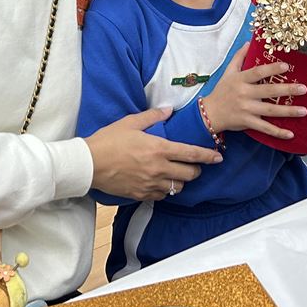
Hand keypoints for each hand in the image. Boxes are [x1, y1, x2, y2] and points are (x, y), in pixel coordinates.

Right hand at [86, 108, 222, 200]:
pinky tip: (159, 182)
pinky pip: (162, 196)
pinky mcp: (141, 194)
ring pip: (178, 188)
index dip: (208, 156)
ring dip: (180, 181)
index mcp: (159, 148)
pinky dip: (165, 190)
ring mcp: (150, 184)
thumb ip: (153, 116)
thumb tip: (169, 110)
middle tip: (194, 165)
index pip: (191, 154)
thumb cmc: (108, 140)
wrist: (89, 164)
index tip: (218, 157)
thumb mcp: (130, 122)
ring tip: (175, 173)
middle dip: (196, 170)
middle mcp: (158, 168)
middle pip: (190, 174)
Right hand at [200, 43, 306, 141]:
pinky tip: (291, 134)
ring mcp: (246, 109)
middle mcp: (244, 94)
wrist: (210, 113)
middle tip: (304, 89)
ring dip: (288, 111)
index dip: (271, 69)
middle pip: (268, 91)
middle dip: (287, 90)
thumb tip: (249, 43)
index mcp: (240, 80)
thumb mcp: (228, 72)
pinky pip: (265, 128)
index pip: (257, 72)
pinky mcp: (247, 123)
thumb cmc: (221, 91)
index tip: (286, 66)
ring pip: (270, 111)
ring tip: (304, 110)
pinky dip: (278, 132)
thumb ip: (239, 57)